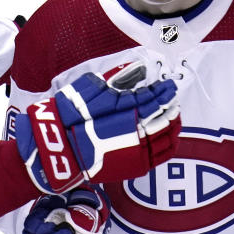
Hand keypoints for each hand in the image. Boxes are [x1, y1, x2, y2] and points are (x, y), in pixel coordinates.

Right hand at [14, 61, 180, 193]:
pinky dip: (170, 143)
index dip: (163, 91)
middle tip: (173, 99)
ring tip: (175, 116)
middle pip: (164, 115)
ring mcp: (138, 150)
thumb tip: (136, 68)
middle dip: (170, 106)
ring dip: (173, 124)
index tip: (169, 86)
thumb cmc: (71, 115)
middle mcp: (137, 130)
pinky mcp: (136, 166)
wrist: (58, 148)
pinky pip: (162, 155)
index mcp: (127, 109)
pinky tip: (171, 136)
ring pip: (167, 136)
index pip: (154, 98)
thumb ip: (116, 79)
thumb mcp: (90, 88)